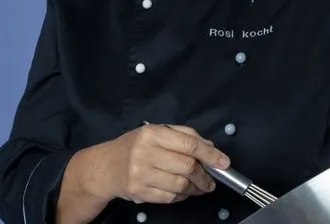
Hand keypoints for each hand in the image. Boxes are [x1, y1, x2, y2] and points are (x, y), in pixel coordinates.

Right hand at [101, 123, 230, 204]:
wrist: (106, 167)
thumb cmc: (134, 146)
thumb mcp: (156, 132)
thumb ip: (184, 135)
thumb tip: (210, 147)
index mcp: (152, 134)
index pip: (189, 144)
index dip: (210, 154)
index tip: (224, 162)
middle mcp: (145, 153)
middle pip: (187, 166)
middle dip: (205, 175)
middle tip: (212, 179)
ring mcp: (141, 174)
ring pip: (180, 184)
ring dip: (196, 188)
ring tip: (200, 187)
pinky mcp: (139, 191)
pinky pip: (170, 197)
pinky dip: (182, 196)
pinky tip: (184, 191)